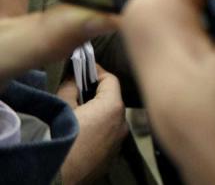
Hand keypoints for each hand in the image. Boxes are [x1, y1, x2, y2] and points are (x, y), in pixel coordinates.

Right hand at [58, 68, 128, 184]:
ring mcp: (120, 140)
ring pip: (111, 118)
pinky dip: (100, 129)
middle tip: (79, 90)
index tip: (85, 69)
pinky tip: (84, 132)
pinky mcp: (114, 154)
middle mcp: (123, 122)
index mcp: (113, 107)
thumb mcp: (63, 108)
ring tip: (79, 113)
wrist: (62, 177)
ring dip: (99, 112)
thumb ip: (70, 87)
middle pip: (112, 99)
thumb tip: (73, 78)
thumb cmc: (63, 140)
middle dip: (97, 93)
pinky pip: (109, 135)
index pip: (111, 79)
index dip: (97, 71)